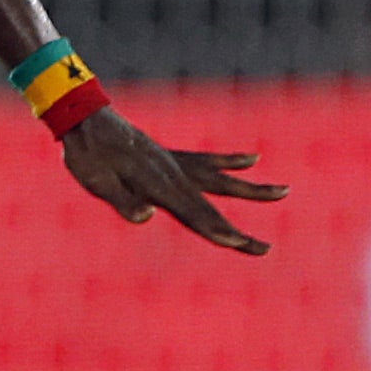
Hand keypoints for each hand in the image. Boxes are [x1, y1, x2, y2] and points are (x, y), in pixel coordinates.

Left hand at [60, 106, 286, 254]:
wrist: (85, 121)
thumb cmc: (86, 157)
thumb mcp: (96, 183)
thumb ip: (122, 200)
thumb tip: (147, 216)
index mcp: (157, 185)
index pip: (192, 214)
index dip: (215, 231)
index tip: (239, 244)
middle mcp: (174, 174)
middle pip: (212, 207)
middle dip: (237, 231)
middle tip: (265, 249)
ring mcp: (176, 163)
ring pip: (221, 180)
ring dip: (252, 190)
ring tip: (285, 191)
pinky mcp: (171, 156)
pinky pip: (206, 159)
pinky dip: (230, 161)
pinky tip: (252, 160)